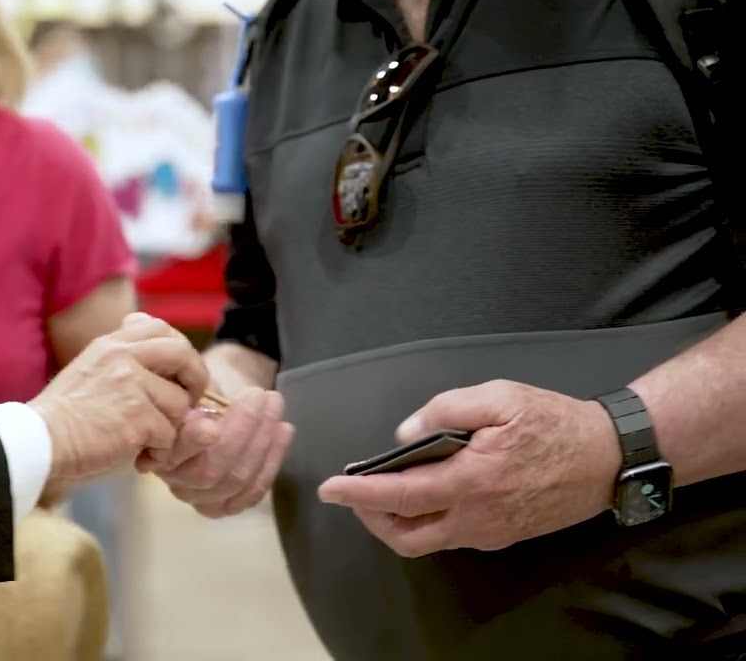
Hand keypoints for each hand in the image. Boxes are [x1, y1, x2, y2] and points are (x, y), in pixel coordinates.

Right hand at [30, 313, 207, 479]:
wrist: (41, 441)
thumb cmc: (65, 414)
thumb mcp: (89, 367)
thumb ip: (120, 355)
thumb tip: (147, 333)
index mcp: (112, 344)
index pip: (161, 329)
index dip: (180, 351)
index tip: (178, 374)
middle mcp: (123, 357)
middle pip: (183, 356)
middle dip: (196, 381)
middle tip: (188, 403)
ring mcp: (132, 386)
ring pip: (180, 404)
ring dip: (171, 429)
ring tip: (148, 442)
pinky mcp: (137, 418)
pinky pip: (169, 435)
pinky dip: (159, 452)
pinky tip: (140, 457)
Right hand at [136, 387, 293, 517]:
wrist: (210, 399)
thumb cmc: (196, 390)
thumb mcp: (189, 384)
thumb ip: (193, 394)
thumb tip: (205, 401)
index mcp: (158, 449)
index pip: (174, 452)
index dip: (193, 441)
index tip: (212, 423)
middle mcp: (175, 480)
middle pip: (210, 471)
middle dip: (242, 430)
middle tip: (259, 395)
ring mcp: (201, 498)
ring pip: (236, 480)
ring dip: (263, 441)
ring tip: (275, 404)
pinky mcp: (226, 505)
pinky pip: (252, 492)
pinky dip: (272, 460)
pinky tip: (284, 430)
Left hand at [317, 380, 621, 557]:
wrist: (608, 458)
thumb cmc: (554, 423)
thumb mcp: (498, 397)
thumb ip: (444, 411)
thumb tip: (405, 435)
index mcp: (470, 482)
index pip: (398, 496)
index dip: (358, 494)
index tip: (329, 489)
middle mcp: (475, 517)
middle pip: (404, 535)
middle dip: (370, 517)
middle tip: (354, 491)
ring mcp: (489, 532)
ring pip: (427, 540)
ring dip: (396, 522)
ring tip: (382, 491)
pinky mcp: (502, 534)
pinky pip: (451, 536)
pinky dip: (425, 520)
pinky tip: (424, 492)